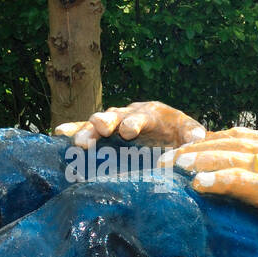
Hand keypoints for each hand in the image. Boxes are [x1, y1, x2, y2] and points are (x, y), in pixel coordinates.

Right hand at [54, 101, 205, 150]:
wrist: (169, 137)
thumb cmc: (179, 135)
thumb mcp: (190, 133)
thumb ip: (192, 134)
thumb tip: (197, 138)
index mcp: (151, 113)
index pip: (141, 115)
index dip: (135, 122)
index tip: (129, 131)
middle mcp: (128, 114)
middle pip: (114, 115)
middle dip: (106, 122)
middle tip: (101, 128)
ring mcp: (113, 123)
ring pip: (96, 124)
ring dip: (87, 132)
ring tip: (78, 143)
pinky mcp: (102, 134)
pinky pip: (85, 130)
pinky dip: (73, 131)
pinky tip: (60, 134)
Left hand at [166, 127, 257, 249]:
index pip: (243, 135)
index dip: (212, 139)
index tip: (190, 146)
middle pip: (230, 143)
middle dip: (196, 149)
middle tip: (168, 158)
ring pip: (232, 158)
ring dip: (199, 161)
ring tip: (174, 166)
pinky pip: (243, 182)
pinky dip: (218, 180)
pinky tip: (198, 185)